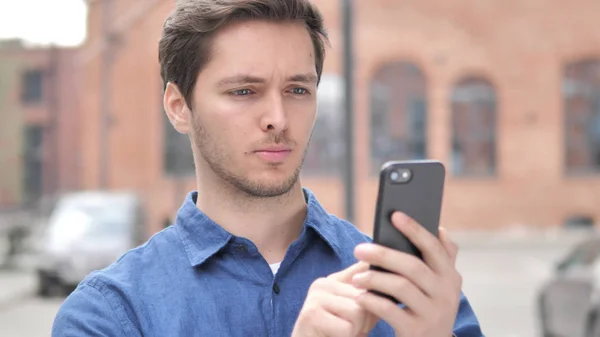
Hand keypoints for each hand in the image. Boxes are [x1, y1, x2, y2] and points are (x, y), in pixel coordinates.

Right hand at [291, 262, 377, 336]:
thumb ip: (368, 293)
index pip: (364, 273)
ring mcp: (315, 297)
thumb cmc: (337, 335)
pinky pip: (347, 326)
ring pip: (358, 311)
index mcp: (333, 280)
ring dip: (356, 329)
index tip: (370, 307)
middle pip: (365, 296)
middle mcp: (322, 283)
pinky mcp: (312, 314)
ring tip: (341, 333)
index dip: (376, 293)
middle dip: (365, 319)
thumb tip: (385, 269)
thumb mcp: (357, 312)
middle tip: (349, 329)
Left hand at [351, 212, 461, 336]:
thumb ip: (441, 259)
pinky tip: (360, 296)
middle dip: (383, 254)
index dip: (415, 230)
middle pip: (413, 266)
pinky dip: (372, 301)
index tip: (395, 215)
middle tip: (359, 249)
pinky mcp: (417, 330)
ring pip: (400, 287)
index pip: (434, 247)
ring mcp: (433, 313)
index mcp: (450, 276)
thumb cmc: (429, 308)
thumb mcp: (441, 286)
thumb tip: (440, 228)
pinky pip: (390, 310)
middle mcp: (446, 294)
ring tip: (356, 277)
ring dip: (374, 278)